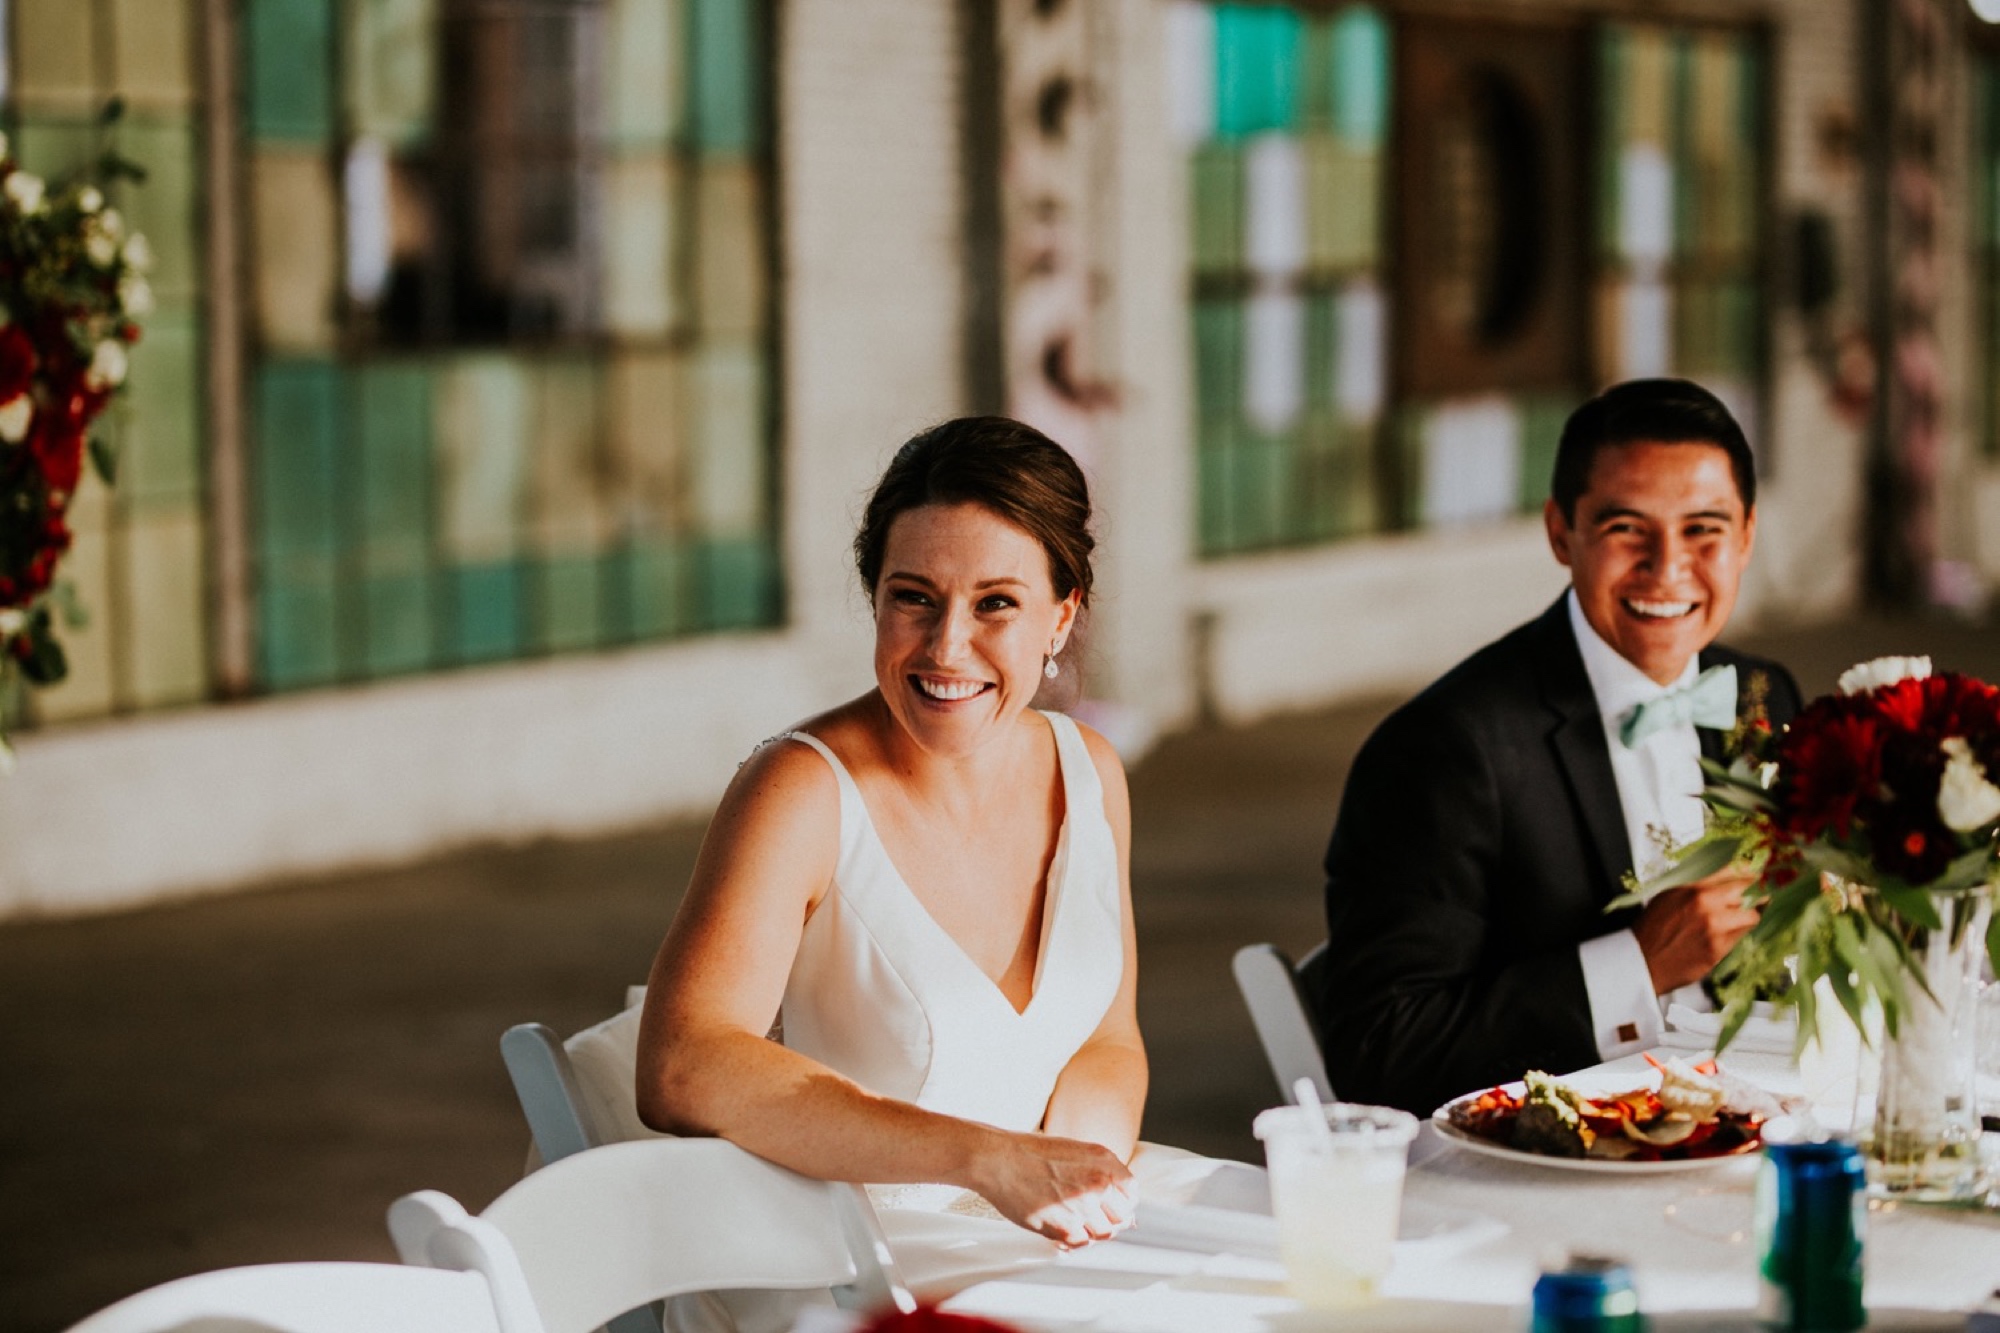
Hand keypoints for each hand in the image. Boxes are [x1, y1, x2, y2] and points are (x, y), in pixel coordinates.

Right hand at [974, 1130, 1135, 1247]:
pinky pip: (1081, 1243)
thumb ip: (1099, 1173)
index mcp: (1104, 1159)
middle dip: (1108, 1220)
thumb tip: (1116, 1201)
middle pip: (1122, 1217)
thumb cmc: (1029, 1154)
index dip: (1122, 1203)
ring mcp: (1083, 1206)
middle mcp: (1099, 1182)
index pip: (1132, 1192)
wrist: (999, 1160)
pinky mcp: (1065, 1226)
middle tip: (1089, 1218)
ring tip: (1071, 1221)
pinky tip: (1060, 1229)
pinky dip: (1073, 1240)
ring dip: (1090, 1231)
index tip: (1111, 1208)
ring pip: (1104, 1234)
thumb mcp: (1074, 1152)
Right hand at [1632, 867, 1760, 993]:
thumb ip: (1698, 883)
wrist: (1643, 959)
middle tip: (1760, 890)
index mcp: (1692, 887)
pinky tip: (1732, 929)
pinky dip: (1740, 930)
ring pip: (1752, 914)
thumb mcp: (1670, 894)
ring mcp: (1715, 927)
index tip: (1756, 871)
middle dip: (1757, 889)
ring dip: (1749, 913)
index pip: (1733, 869)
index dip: (1749, 869)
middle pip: (1749, 888)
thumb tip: (1725, 874)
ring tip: (1743, 914)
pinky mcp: (1720, 948)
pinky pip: (1743, 934)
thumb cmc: (1654, 928)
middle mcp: (1706, 904)